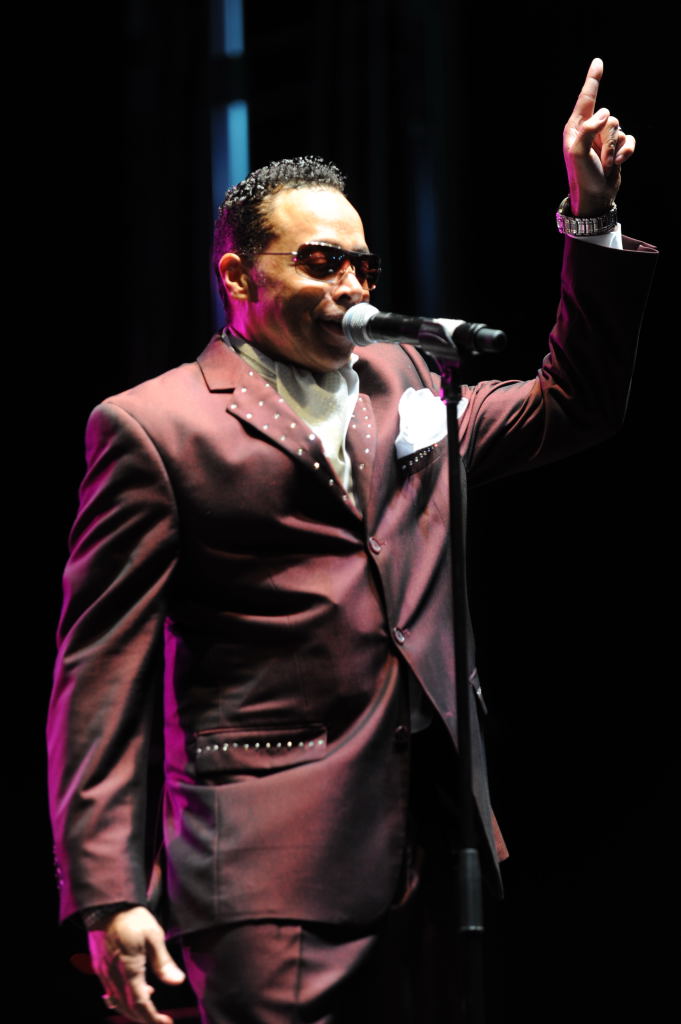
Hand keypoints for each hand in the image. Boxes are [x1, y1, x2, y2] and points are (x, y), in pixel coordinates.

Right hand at [87, 906, 185, 1023]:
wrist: (105, 906)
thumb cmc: (132, 918)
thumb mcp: (154, 936)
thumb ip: (164, 962)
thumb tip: (177, 982)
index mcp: (128, 972)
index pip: (140, 1005)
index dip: (153, 1018)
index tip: (166, 1023)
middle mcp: (113, 977)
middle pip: (127, 1008)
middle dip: (144, 1018)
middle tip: (161, 1020)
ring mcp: (104, 973)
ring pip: (117, 1002)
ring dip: (133, 1009)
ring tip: (151, 1004)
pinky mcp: (100, 967)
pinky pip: (110, 991)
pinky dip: (123, 998)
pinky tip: (136, 990)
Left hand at [563, 57, 635, 215]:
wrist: (595, 197)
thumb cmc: (582, 176)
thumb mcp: (578, 154)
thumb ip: (588, 129)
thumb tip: (605, 112)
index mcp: (575, 127)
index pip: (586, 98)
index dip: (593, 79)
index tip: (598, 62)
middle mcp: (589, 129)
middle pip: (610, 117)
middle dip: (608, 140)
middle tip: (600, 159)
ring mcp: (603, 137)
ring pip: (620, 128)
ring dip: (615, 149)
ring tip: (606, 164)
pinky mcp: (616, 146)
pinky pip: (629, 138)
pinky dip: (626, 151)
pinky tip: (618, 163)